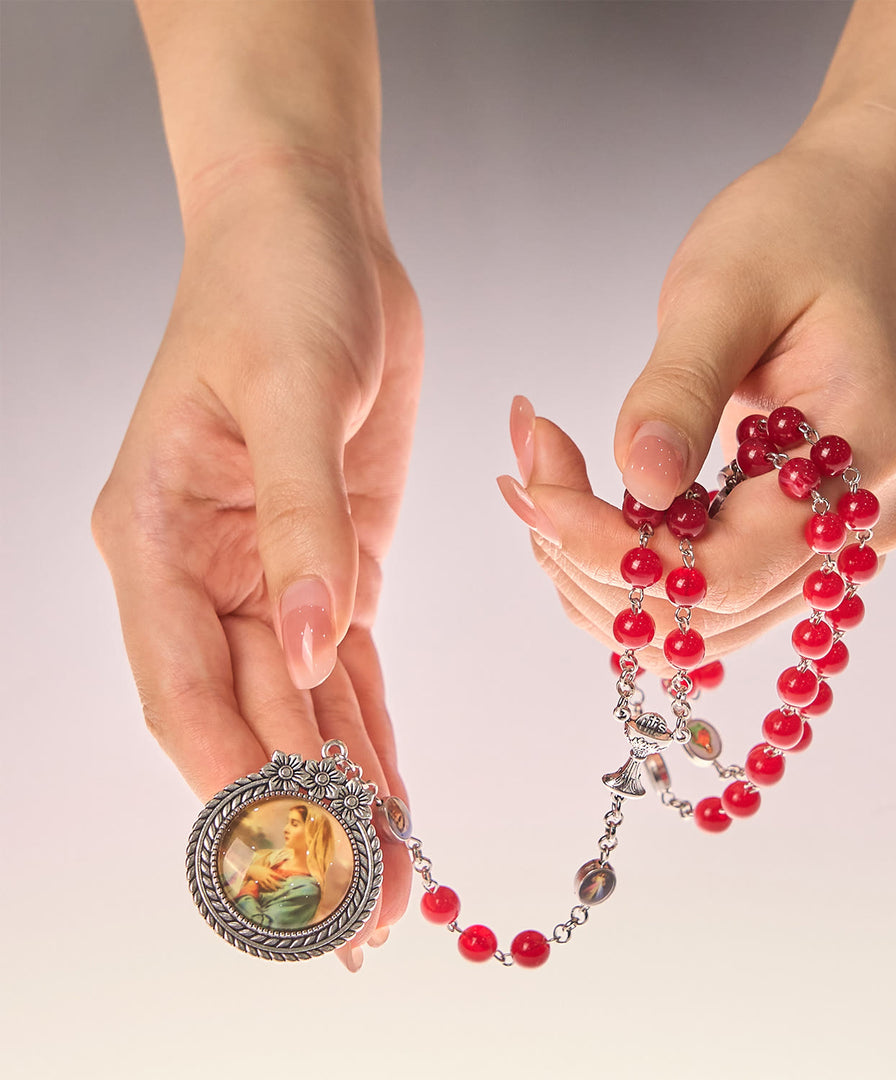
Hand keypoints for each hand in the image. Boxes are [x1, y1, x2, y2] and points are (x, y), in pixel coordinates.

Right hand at [92, 151, 422, 969]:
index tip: (302, 861)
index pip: (188, 691)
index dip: (242, 782)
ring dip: (345, 790)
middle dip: (307, 815)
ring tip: (391, 882)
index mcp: (157, 537)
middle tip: (364, 914)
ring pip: (303, 706)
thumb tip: (304, 643)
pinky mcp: (331, 555)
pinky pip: (346, 663)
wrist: (313, 231)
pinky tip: (392, 790)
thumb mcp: (293, 391)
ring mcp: (268, 568)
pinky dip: (369, 729)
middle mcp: (204, 569)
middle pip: (250, 719)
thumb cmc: (278, 285)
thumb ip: (299, 523)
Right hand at [246, 864, 285, 891]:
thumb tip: (270, 860)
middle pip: (273, 881)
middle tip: (282, 887)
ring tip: (276, 890)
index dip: (281, 878)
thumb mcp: (264, 865)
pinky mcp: (260, 882)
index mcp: (268, 871)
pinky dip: (268, 889)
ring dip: (273, 888)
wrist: (251, 870)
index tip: (285, 880)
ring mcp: (263, 879)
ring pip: (269, 885)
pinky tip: (270, 890)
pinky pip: (264, 886)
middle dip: (278, 884)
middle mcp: (266, 875)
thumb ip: (268, 863)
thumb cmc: (258, 867)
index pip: (276, 875)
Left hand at [498, 138, 895, 668]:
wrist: (845, 222)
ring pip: (693, 625)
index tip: (535, 491)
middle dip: (592, 560)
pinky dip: (620, 565)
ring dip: (597, 571)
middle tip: (526, 472)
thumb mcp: (724, 292)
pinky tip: (574, 504)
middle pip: (705, 615)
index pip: (727, 572)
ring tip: (542, 477)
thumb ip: (680, 391)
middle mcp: (857, 526)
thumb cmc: (793, 235)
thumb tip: (641, 482)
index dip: (615, 554)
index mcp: (862, 458)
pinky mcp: (787, 538)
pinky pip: (696, 594)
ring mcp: (827, 542)